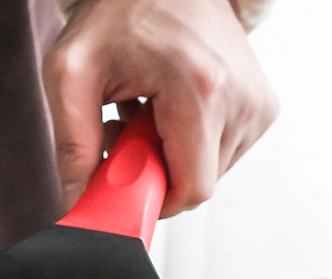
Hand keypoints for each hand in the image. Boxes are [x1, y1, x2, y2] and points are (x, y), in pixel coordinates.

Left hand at [42, 0, 278, 217]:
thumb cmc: (116, 13)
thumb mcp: (71, 76)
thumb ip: (71, 148)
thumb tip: (76, 206)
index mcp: (202, 89)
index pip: (191, 190)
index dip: (151, 200)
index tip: (120, 181)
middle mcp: (242, 97)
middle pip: (196, 184)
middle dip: (152, 174)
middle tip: (121, 134)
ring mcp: (258, 101)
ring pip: (207, 173)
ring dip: (166, 159)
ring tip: (141, 117)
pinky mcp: (261, 104)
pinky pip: (219, 154)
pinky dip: (185, 145)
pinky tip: (164, 112)